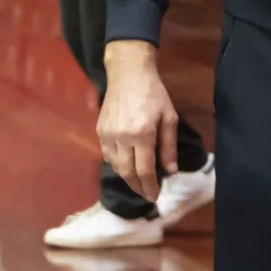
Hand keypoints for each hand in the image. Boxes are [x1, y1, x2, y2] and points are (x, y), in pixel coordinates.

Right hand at [97, 40, 180, 202]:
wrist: (128, 73)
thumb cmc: (154, 94)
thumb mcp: (169, 118)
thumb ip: (169, 147)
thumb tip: (170, 171)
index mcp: (142, 135)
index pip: (144, 171)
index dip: (150, 187)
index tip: (155, 197)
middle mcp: (122, 137)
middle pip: (127, 172)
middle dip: (138, 188)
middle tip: (147, 195)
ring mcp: (108, 134)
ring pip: (115, 166)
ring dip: (127, 178)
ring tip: (138, 183)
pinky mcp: (100, 129)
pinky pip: (107, 154)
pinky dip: (116, 164)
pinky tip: (125, 165)